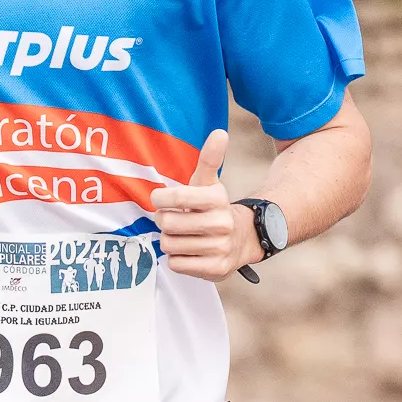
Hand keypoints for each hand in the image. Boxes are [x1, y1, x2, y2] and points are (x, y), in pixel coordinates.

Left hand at [150, 130, 258, 281]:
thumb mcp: (210, 182)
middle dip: (165, 222)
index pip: (176, 197)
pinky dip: (177, 259)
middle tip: (173, 220)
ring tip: (183, 236)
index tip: (160, 199)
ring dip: (170, 241)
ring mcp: (219, 247)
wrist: (241, 239)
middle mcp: (221, 223)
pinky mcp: (215, 269)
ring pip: (169, 245)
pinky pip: (176, 263)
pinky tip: (190, 251)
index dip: (161, 198)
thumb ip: (210, 158)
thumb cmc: (213, 208)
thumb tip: (219, 132)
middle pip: (167, 223)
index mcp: (217, 198)